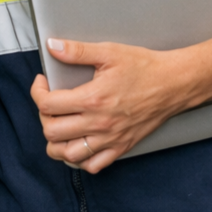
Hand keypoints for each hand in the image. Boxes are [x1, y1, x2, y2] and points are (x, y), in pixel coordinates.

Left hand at [30, 37, 199, 173]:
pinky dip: (79, 159)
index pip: (48, 105)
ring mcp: (110, 139)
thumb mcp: (108, 52)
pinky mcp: (121, 147)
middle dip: (42, 116)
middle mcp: (99, 123)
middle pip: (52, 132)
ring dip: (56, 143)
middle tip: (49, 103)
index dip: (37, 92)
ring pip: (69, 155)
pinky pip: (93, 165)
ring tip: (57, 125)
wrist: (174, 84)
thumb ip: (77, 51)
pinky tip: (77, 143)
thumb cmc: (143, 67)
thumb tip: (52, 46)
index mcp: (92, 99)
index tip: (42, 83)